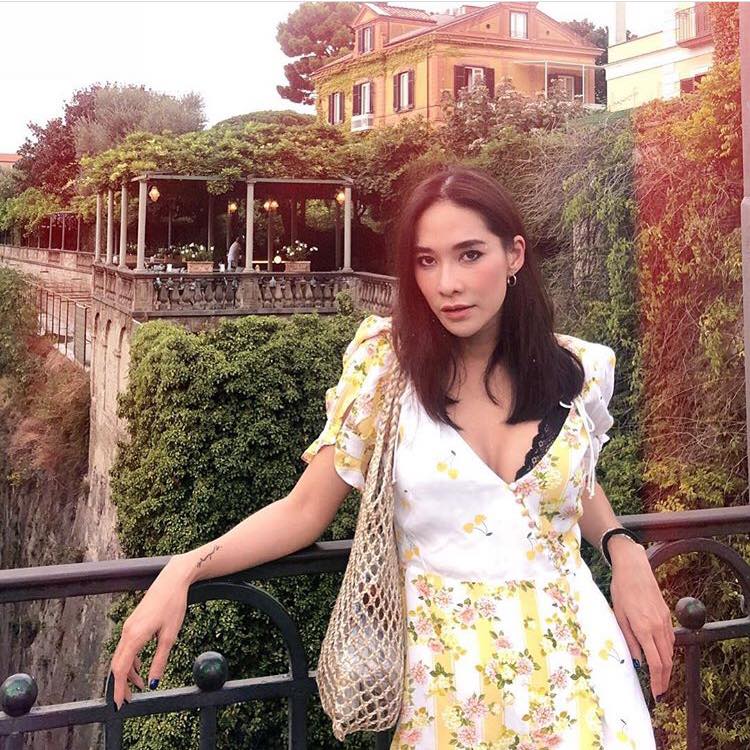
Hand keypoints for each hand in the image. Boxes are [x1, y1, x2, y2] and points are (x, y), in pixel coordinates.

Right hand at [109, 555, 191, 709]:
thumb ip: (160, 660)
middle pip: (118, 665)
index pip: (120, 669)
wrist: (173, 580)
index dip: (119, 688)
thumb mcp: (169, 636)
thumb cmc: (173, 605)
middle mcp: (127, 632)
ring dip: (128, 672)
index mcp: (134, 636)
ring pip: (122, 656)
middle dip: (122, 684)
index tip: (120, 704)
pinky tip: (140, 667)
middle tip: (130, 700)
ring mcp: (129, 626)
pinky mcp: (133, 623)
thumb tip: (153, 682)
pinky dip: (131, 660)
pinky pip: (127, 647)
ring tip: (140, 685)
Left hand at [609, 537, 674, 698]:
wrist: (634, 568)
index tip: (656, 693)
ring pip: (670, 650)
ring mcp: (665, 620)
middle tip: (660, 691)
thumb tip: (638, 661)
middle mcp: (658, 627)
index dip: (657, 680)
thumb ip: (629, 639)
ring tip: (661, 678)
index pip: (655, 663)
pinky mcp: (666, 614)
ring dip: (668, 666)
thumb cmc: (622, 590)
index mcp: (644, 629)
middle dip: (665, 679)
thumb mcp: (619, 615)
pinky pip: (670, 639)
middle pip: (667, 660)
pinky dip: (668, 651)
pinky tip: (662, 655)